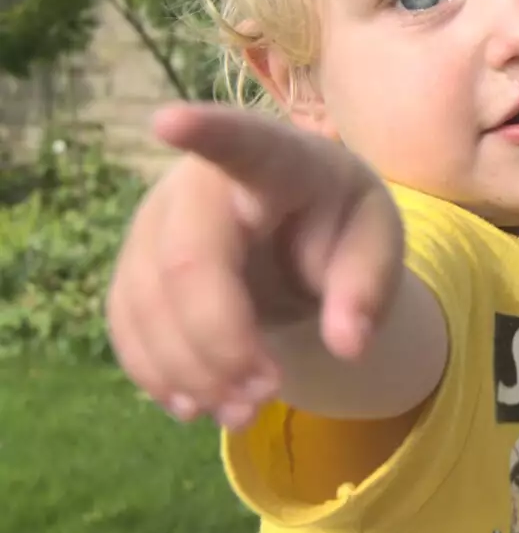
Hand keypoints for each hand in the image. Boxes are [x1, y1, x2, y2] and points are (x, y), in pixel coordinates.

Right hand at [106, 102, 403, 429]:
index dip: (206, 133)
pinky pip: (126, 323)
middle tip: (269, 392)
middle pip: (189, 262)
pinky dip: (158, 372)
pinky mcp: (134, 264)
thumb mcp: (378, 246)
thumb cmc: (340, 222)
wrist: (297, 230)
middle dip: (221, 340)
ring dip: (191, 370)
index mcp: (281, 160)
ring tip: (244, 412)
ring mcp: (157, 220)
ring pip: (149, 302)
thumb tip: (349, 345)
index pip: (243, 143)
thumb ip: (369, 287)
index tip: (169, 120)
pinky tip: (196, 405)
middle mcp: (203, 181)